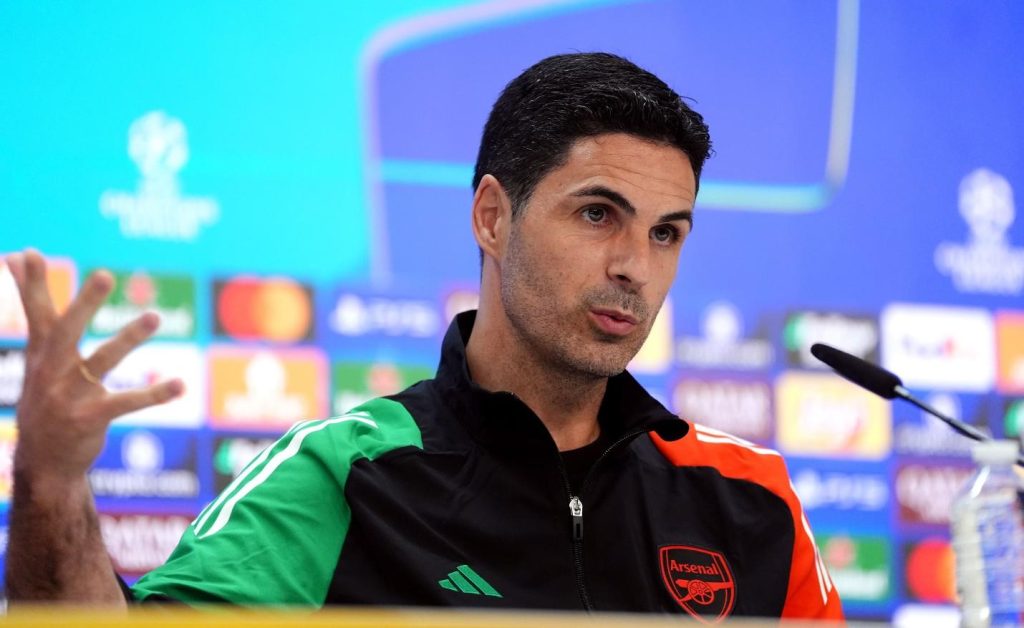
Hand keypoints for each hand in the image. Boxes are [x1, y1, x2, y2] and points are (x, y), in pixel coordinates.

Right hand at [6, 249, 183, 482]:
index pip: (35, 313)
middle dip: (84, 303)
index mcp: (41, 355)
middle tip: (103, 275)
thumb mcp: (37, 363)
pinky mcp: (90, 419)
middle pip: (67, 330)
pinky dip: (155, 393)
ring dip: (129, 337)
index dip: (29, 285)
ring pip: (103, 360)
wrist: (44, 463)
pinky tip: (181, 385)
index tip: (26, 253)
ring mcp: (69, 396)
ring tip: (154, 316)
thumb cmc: (46, 401)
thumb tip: (22, 277)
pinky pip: (127, 402)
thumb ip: (41, 322)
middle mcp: (52, 371)